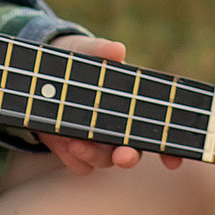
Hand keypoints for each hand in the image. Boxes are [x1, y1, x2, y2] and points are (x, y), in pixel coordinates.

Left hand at [35, 32, 183, 174]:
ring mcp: (95, 141)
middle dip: (129, 157)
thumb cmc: (76, 60)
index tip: (172, 160)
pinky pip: (79, 165)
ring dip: (94, 155)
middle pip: (132, 152)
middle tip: (123, 156)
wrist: (42, 74)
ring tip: (75, 143)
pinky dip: (74, 159)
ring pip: (104, 160)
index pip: (157, 129)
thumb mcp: (85, 51)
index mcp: (130, 104)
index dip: (169, 148)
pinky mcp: (72, 149)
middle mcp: (117, 128)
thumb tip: (117, 49)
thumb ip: (100, 50)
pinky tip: (64, 146)